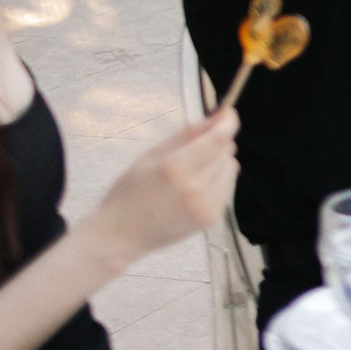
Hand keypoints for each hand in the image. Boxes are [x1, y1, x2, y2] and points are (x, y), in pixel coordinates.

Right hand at [87, 108, 238, 260]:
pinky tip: (197, 187)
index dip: (228, 122)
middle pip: (226, 152)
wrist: (120, 236)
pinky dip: (218, 181)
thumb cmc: (129, 192)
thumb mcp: (150, 156)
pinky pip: (227, 189)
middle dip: (219, 142)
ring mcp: (203, 206)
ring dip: (220, 162)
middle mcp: (193, 188)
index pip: (217, 139)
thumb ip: (185, 135)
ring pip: (231, 169)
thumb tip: (215, 117)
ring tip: (194, 170)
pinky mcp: (209, 220)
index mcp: (174, 168)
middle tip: (198, 147)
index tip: (229, 113)